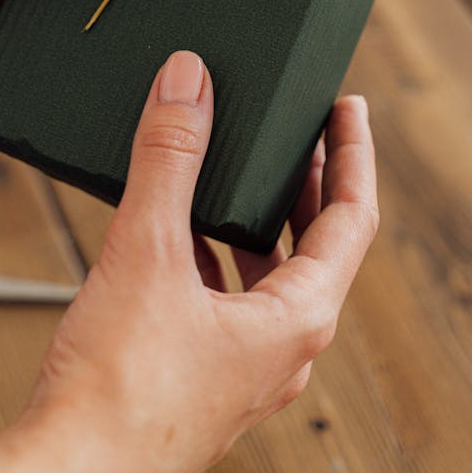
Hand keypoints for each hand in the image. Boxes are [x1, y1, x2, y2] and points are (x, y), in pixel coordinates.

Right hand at [0, 53, 377, 472]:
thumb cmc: (119, 390)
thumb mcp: (147, 251)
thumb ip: (170, 159)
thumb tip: (188, 82)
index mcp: (297, 319)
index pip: (352, 218)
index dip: (352, 154)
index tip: (347, 107)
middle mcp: (282, 348)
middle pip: (316, 244)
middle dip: (308, 180)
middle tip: (302, 130)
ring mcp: (243, 368)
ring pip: (270, 274)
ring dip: (260, 218)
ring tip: (242, 171)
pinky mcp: (203, 376)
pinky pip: (228, 300)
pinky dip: (217, 254)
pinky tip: (181, 231)